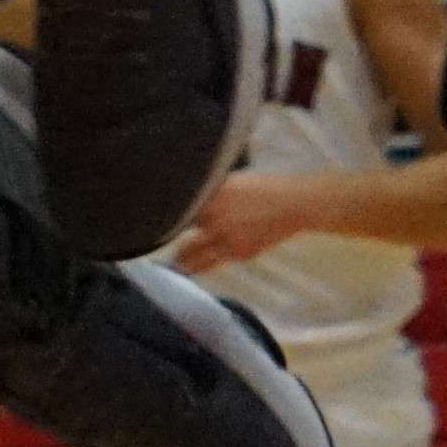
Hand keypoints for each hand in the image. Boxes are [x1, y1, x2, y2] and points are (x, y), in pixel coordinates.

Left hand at [168, 172, 311, 273]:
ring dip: (185, 262)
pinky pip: (218, 261)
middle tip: (158, 250)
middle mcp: (217, 222)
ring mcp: (229, 242)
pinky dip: (207, 263)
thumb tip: (188, 199)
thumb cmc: (261, 186)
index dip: (168, 220)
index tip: (154, 224)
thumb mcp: (230, 182)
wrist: (291, 204)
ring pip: (198, 259)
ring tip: (174, 265)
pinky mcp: (241, 255)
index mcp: (212, 199)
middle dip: (172, 247)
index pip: (181, 214)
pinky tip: (199, 264)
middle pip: (185, 242)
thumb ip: (208, 193)